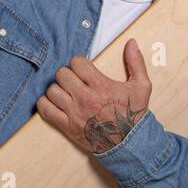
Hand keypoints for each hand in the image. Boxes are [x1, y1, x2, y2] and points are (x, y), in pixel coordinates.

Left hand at [36, 38, 152, 154]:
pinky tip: (54, 102)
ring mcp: (74, 113)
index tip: (83, 69)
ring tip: (65, 92)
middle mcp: (85, 98)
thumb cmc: (134, 115)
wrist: (130, 144)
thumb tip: (131, 42)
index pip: (76, 62)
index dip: (79, 63)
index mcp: (101, 85)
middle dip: (67, 74)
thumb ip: (136, 62)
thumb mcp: (141, 87)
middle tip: (74, 80)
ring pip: (52, 90)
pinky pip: (46, 110)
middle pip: (61, 74)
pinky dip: (45, 103)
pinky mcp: (67, 126)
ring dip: (57, 89)